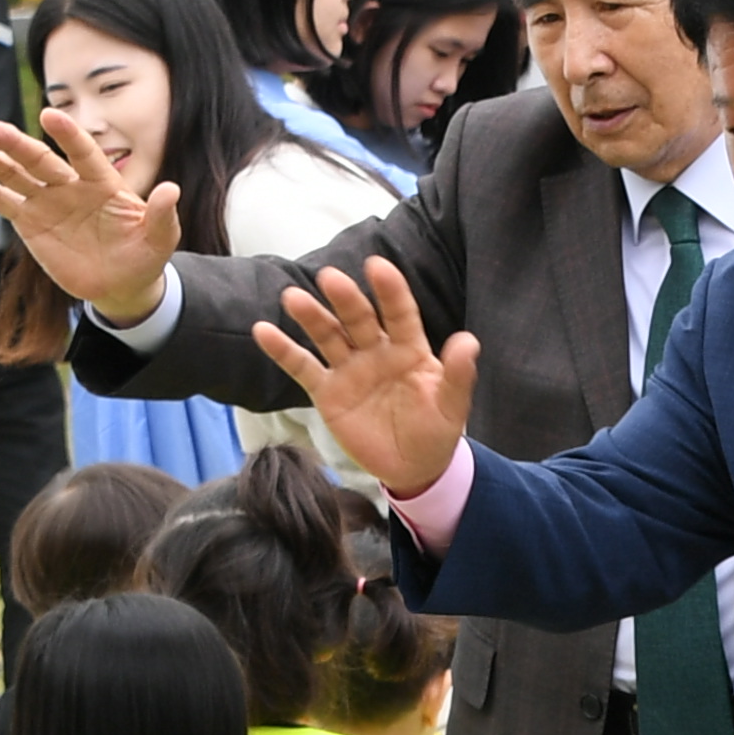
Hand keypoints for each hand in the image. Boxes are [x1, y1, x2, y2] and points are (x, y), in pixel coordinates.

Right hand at [0, 110, 187, 325]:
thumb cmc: (143, 256)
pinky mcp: (28, 220)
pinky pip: (0, 200)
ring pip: (15, 175)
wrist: (122, 283)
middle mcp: (70, 184)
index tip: (51, 114)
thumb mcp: (160, 239)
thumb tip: (172, 189)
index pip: (84, 153)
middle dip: (17, 145)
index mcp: (102, 182)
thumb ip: (162, 215)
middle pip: (40, 160)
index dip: (69, 135)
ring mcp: (47, 200)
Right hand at [249, 257, 480, 494]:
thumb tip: (470, 341)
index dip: (390, 291)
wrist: (412, 468)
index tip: (377, 266)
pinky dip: (283, 350)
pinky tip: (263, 331)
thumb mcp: (452, 408)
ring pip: (328, 336)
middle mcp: (376, 351)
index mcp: (409, 349)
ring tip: (293, 297)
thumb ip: (458, 376)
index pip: (399, 314)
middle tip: (330, 278)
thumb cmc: (435, 431)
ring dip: (311, 316)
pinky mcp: (327, 392)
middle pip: (358, 319)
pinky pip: (302, 367)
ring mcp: (349, 369)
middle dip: (345, 299)